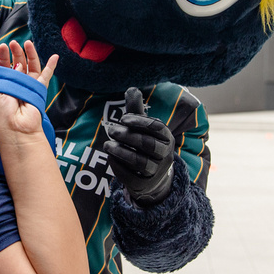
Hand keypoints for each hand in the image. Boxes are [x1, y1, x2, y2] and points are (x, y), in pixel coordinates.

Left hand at [0, 40, 55, 140]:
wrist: (16, 128)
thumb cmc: (2, 113)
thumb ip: (7, 75)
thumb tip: (18, 65)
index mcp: (3, 87)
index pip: (4, 67)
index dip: (4, 57)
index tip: (3, 46)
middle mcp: (16, 86)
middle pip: (18, 65)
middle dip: (16, 52)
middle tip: (13, 43)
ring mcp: (29, 87)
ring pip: (31, 67)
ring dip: (29, 54)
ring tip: (26, 43)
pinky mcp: (39, 90)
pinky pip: (46, 76)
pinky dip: (51, 66)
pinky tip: (54, 56)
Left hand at [103, 87, 175, 206]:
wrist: (153, 178)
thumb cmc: (146, 145)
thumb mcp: (143, 128)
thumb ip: (137, 110)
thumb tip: (132, 88)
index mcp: (166, 137)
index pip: (157, 128)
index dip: (141, 122)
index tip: (124, 118)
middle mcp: (164, 154)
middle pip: (147, 144)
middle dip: (128, 136)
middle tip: (111, 130)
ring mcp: (156, 171)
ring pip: (140, 161)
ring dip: (121, 152)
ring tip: (107, 145)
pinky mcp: (144, 184)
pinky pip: (131, 176)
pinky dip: (119, 167)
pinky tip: (110, 158)